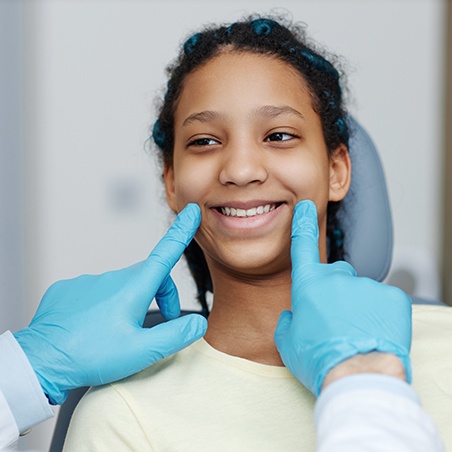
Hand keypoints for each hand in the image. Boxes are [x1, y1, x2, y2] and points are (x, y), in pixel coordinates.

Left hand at [14, 203, 206, 404]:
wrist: (40, 361)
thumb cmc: (91, 355)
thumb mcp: (142, 351)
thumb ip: (175, 335)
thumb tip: (199, 323)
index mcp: (133, 288)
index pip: (165, 254)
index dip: (181, 232)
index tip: (191, 211)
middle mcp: (111, 278)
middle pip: (148, 279)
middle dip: (160, 297)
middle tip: (156, 329)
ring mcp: (88, 282)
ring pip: (121, 287)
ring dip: (130, 304)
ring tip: (118, 334)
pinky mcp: (69, 290)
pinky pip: (95, 293)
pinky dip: (103, 307)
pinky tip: (93, 328)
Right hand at [274, 200, 411, 395]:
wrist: (357, 375)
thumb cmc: (318, 359)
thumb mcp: (287, 341)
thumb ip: (287, 320)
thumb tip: (292, 314)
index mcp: (309, 285)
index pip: (303, 247)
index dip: (303, 225)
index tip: (305, 207)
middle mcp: (336, 278)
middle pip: (336, 276)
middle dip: (335, 292)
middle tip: (335, 321)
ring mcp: (366, 285)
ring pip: (360, 292)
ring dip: (357, 308)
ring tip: (355, 334)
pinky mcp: (392, 298)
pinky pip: (383, 301)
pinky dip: (379, 314)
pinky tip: (374, 333)